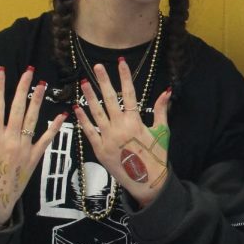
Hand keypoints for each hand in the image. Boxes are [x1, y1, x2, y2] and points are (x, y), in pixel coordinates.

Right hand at [0, 66, 66, 226]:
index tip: (1, 72)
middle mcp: (10, 140)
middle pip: (18, 108)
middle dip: (23, 88)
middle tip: (29, 71)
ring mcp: (24, 148)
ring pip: (33, 120)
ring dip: (38, 101)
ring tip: (43, 84)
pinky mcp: (34, 158)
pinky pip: (46, 139)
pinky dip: (55, 127)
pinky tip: (62, 114)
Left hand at [74, 58, 172, 207]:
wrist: (146, 181)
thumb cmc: (156, 155)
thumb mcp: (162, 131)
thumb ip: (161, 110)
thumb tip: (166, 91)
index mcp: (136, 122)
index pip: (129, 94)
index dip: (124, 77)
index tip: (121, 63)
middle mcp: (119, 128)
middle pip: (109, 100)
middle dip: (103, 82)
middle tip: (96, 67)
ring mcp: (107, 138)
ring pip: (96, 113)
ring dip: (89, 97)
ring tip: (83, 82)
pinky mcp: (99, 149)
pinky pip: (89, 131)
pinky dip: (83, 119)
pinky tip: (77, 108)